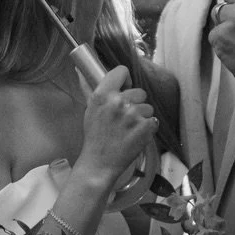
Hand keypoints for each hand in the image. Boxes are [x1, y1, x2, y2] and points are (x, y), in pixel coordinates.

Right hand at [77, 64, 156, 184]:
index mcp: (102, 95)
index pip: (122, 71)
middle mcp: (117, 102)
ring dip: (142, 117)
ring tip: (129, 129)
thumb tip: (81, 71)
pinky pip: (154, 120)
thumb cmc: (95, 137)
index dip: (126, 80)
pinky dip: (148, 129)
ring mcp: (133, 115)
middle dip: (136, 103)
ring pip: (148, 107)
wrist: (100, 162)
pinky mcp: (145, 127)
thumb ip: (89, 89)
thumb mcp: (89, 110)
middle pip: (140, 91)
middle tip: (125, 118)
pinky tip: (135, 136)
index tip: (125, 88)